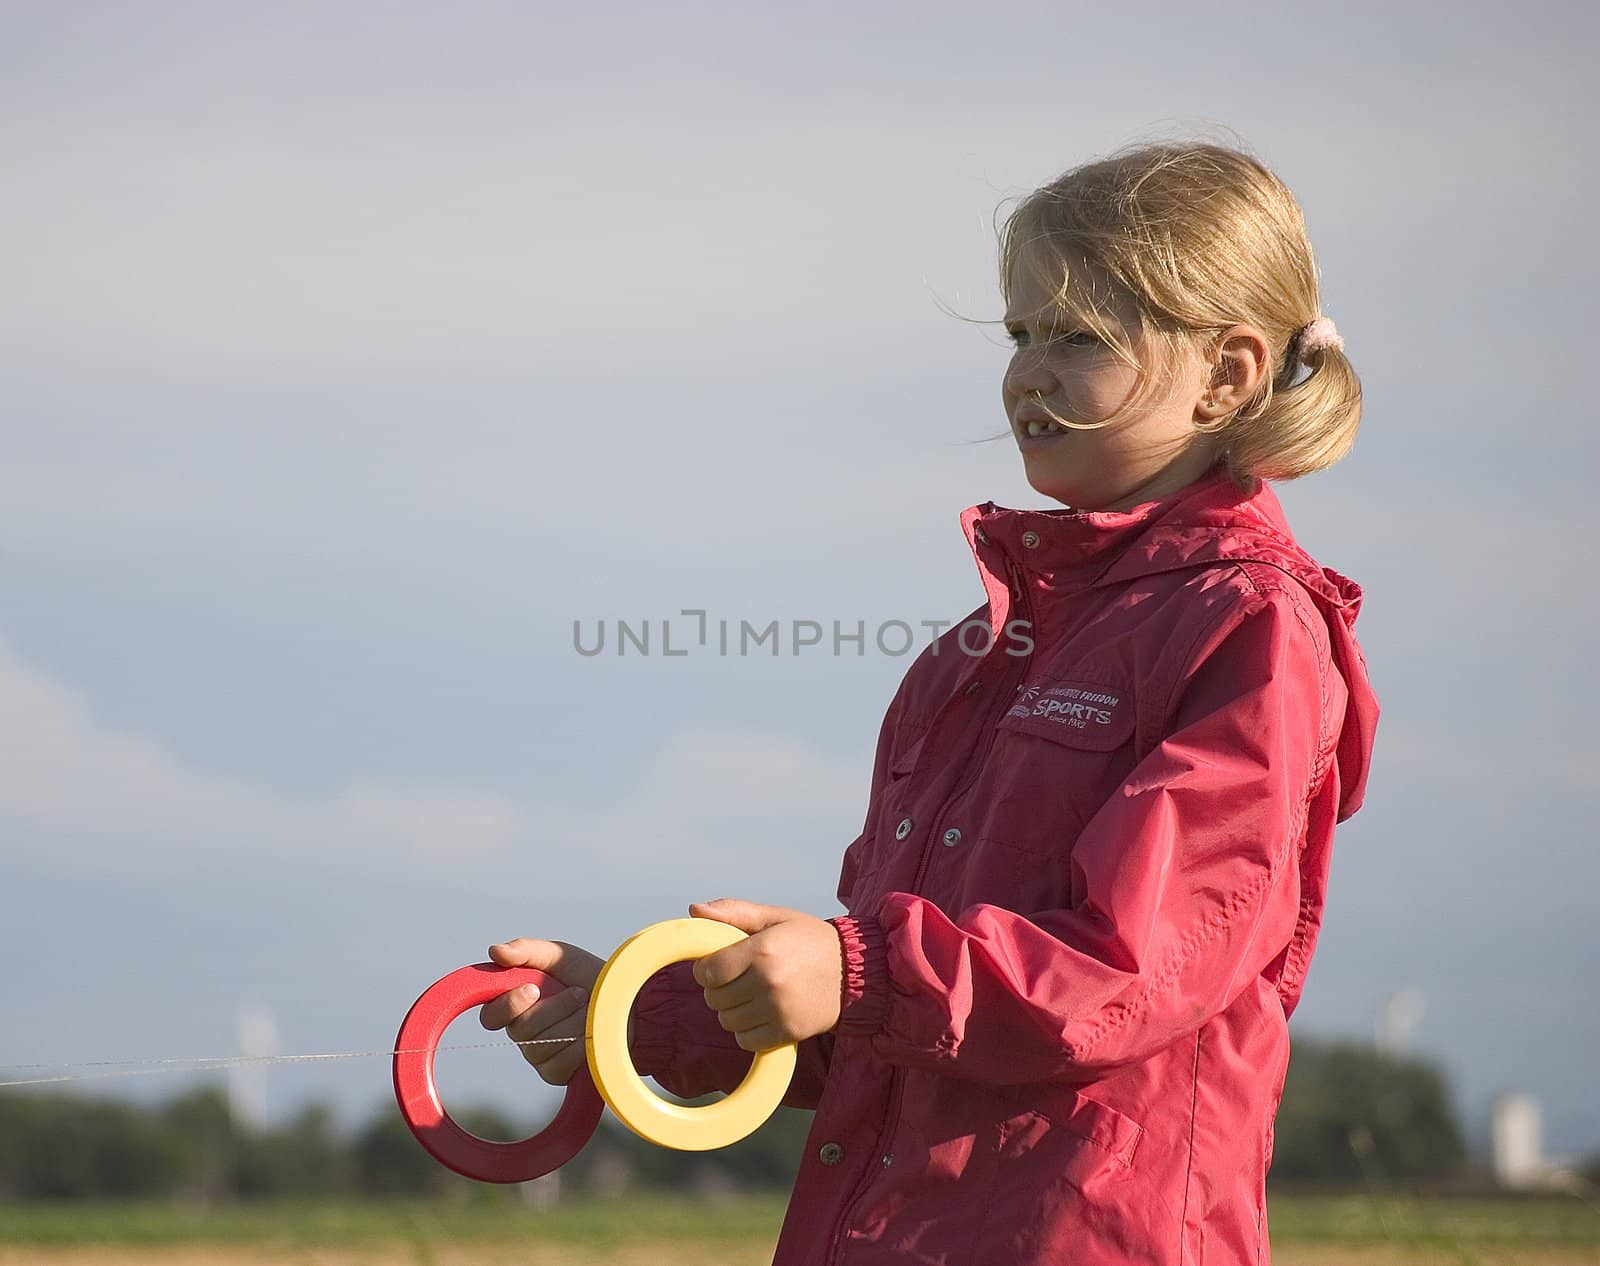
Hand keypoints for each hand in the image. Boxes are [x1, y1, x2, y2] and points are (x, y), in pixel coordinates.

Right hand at [477, 938, 630, 1086]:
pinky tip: (592, 1033)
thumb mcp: (559, 956)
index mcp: (515, 1004)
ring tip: (590, 1008)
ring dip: (573, 1023)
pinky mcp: (556, 1073)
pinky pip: (558, 1064)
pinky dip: (579, 1046)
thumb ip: (526, 951)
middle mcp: (521, 1032)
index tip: (533, 988)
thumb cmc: (588, 976)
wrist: (626, 1001)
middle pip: (521, 1030)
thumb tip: (494, 952)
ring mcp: (538, 1055)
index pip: (491, 1016)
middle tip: (579, 992)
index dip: (507, 1005)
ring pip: (541, 1047)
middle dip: (556, 1007)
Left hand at [686, 899, 844, 1051]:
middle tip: (739, 978)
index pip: (708, 972)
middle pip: (715, 998)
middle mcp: (768, 981)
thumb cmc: (809, 940)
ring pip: (727, 1021)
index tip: (719, 966)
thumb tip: (694, 909)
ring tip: (753, 995)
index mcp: (762, 949)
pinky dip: (748, 1031)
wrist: (855, 970)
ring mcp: (779, 1010)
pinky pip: (746, 1040)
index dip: (707, 970)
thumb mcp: (775, 917)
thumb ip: (733, 912)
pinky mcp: (788, 1032)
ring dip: (733, 1010)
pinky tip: (763, 1013)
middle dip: (720, 988)